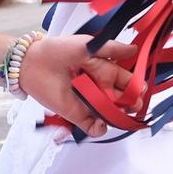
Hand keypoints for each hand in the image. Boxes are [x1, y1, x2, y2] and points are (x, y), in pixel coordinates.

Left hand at [16, 33, 134, 138]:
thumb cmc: (58, 50)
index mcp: (105, 71)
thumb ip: (111, 48)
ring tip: (118, 112)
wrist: (32, 63)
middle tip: (133, 104)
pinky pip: (94, 127)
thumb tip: (135, 49)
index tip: (140, 89)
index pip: (127, 82)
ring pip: (112, 115)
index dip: (136, 87)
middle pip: (123, 101)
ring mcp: (90, 103)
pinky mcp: (77, 115)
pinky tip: (101, 121)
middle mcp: (100, 88)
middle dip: (132, 104)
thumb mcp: (87, 45)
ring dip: (119, 116)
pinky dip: (101, 128)